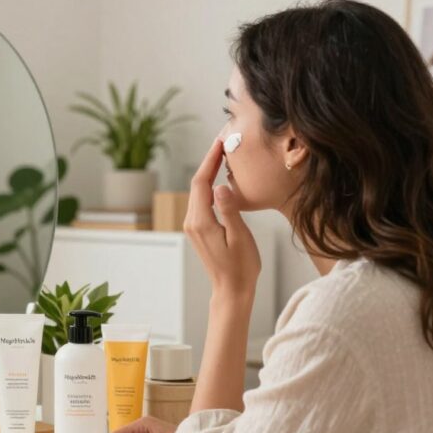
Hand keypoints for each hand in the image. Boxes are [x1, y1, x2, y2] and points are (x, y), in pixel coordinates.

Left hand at [183, 138, 260, 296]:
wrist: (232, 289)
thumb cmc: (240, 267)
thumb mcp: (239, 237)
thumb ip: (230, 211)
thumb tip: (221, 186)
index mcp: (201, 222)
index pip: (201, 183)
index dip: (209, 161)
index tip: (220, 143)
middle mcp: (192, 222)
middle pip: (196, 184)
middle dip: (208, 162)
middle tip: (223, 143)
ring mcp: (193, 226)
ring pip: (198, 192)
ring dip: (208, 173)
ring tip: (222, 155)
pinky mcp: (198, 229)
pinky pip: (201, 201)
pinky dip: (208, 186)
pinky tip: (219, 178)